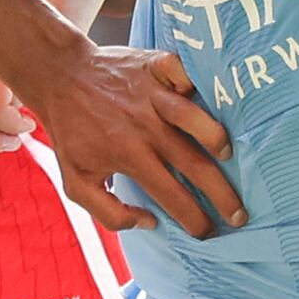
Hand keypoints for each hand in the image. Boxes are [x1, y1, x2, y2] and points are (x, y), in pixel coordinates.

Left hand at [14, 41, 240, 238]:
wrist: (59, 77)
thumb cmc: (71, 132)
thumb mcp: (75, 183)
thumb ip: (108, 213)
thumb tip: (149, 222)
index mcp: (130, 157)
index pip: (172, 196)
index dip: (194, 219)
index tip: (210, 233)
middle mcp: (146, 128)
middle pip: (194, 164)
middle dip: (222, 194)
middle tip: (240, 214)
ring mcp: (153, 95)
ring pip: (195, 117)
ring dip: (216, 137)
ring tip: (229, 155)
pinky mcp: (155, 65)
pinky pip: (185, 72)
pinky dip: (197, 82)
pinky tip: (209, 95)